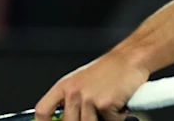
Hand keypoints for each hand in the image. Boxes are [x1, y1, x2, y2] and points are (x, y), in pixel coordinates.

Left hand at [34, 51, 148, 120]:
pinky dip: (117, 117)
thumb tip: (64, 117)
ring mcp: (87, 99)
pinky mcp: (104, 104)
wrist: (130, 58)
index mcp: (64, 86)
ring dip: (101, 119)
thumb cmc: (109, 69)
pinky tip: (118, 105)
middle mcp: (73, 92)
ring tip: (107, 109)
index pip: (43, 110)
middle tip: (94, 115)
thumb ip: (70, 100)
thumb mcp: (82, 82)